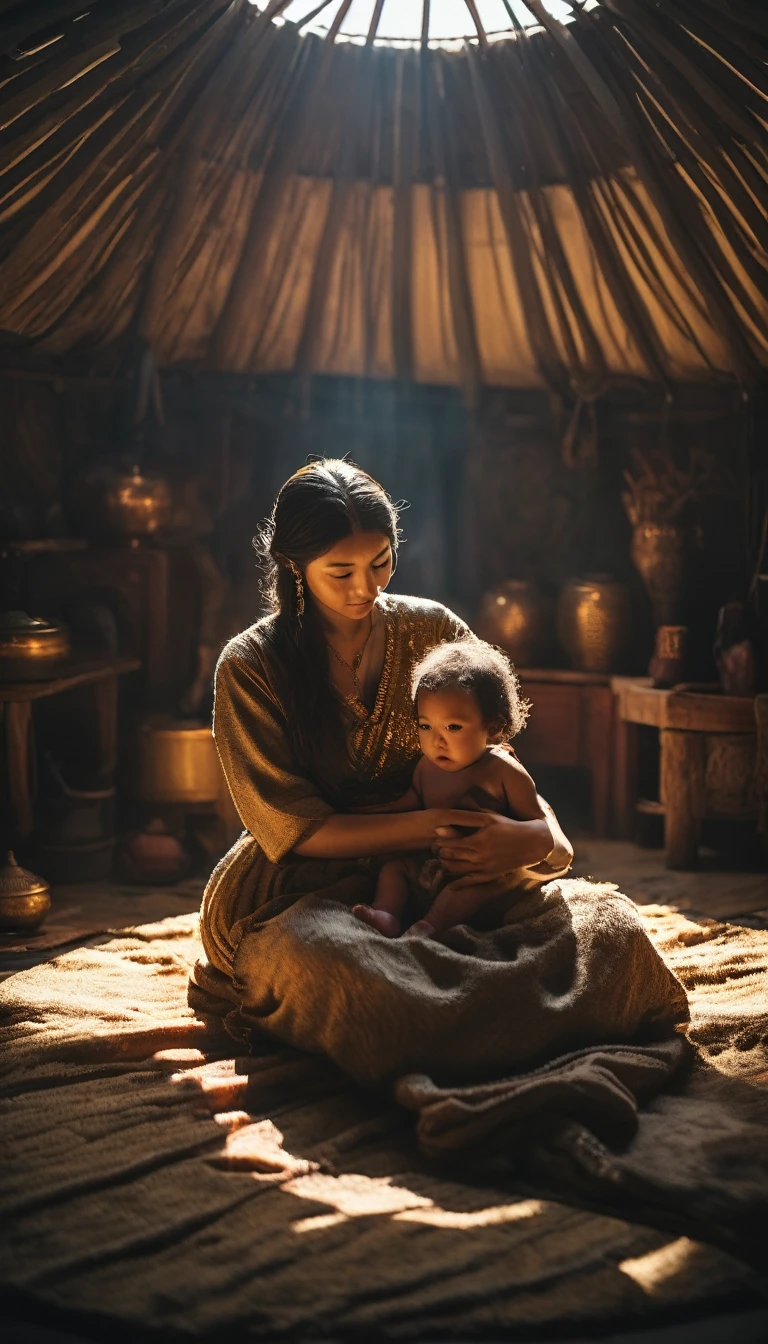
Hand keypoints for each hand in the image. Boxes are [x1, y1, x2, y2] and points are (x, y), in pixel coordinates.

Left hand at [434, 812, 552, 876]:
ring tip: (440, 862)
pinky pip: (471, 882)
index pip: (452, 843)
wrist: (531, 843)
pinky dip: (459, 884)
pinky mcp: (491, 875)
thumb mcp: (489, 818)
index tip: (433, 838)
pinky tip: (450, 886)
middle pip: (453, 857)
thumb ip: (469, 819)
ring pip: (459, 870)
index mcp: (478, 840)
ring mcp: (485, 867)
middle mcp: (480, 856)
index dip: (440, 842)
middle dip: (441, 854)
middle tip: (433, 850)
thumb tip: (450, 817)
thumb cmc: (509, 826)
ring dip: (447, 867)